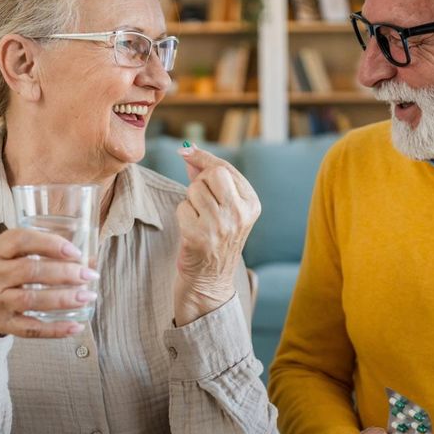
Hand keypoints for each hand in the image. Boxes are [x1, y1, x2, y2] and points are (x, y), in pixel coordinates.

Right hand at [0, 228, 99, 337]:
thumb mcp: (2, 252)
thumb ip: (38, 250)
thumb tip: (88, 258)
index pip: (20, 240)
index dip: (49, 243)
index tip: (74, 250)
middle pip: (30, 272)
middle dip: (64, 273)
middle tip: (89, 275)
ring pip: (31, 301)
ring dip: (63, 299)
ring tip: (87, 296)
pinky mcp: (0, 324)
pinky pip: (29, 329)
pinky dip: (54, 329)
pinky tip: (75, 325)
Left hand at [173, 144, 260, 325]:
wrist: (210, 282)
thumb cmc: (215, 242)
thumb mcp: (225, 211)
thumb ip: (211, 182)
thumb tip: (190, 154)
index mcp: (251, 205)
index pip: (226, 169)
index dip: (204, 158)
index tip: (187, 151)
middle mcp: (240, 214)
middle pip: (213, 174)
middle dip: (199, 182)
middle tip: (200, 202)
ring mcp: (221, 225)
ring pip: (194, 190)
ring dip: (190, 202)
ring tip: (198, 220)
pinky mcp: (199, 235)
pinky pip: (182, 208)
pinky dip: (182, 217)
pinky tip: (191, 232)